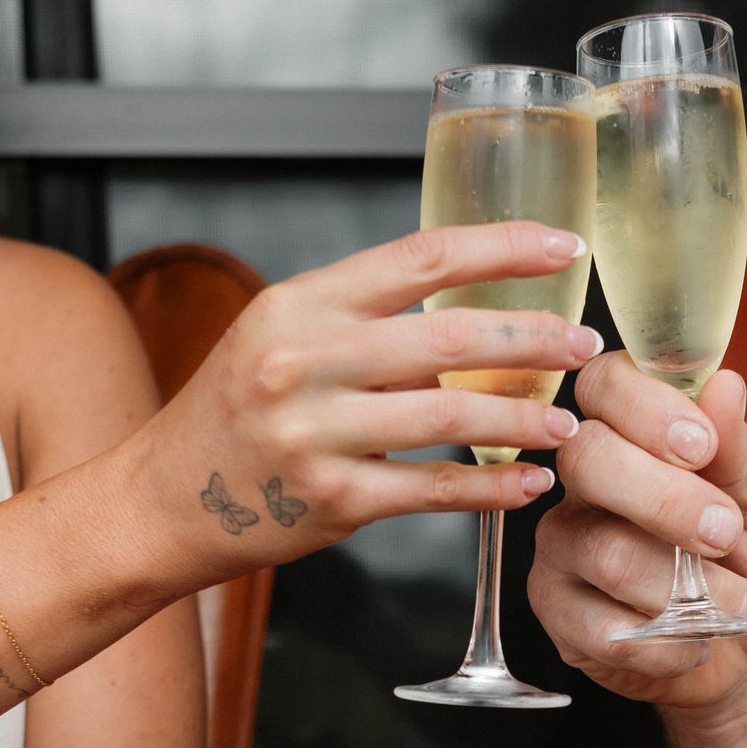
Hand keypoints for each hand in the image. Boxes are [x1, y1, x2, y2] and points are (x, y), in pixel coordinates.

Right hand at [127, 223, 602, 592]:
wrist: (162, 500)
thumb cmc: (233, 413)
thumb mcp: (280, 339)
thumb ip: (364, 321)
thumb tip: (470, 311)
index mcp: (300, 304)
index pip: (421, 255)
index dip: (503, 247)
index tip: (564, 246)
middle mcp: (304, 361)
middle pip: (448, 337)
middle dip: (533, 339)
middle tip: (584, 345)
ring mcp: (316, 434)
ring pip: (450, 418)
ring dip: (523, 419)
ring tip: (566, 423)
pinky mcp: (331, 500)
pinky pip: (433, 490)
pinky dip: (491, 488)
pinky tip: (528, 483)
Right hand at [528, 355, 746, 706]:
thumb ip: (743, 451)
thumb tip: (724, 385)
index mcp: (638, 430)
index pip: (606, 383)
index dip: (645, 407)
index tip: (701, 447)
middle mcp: (588, 479)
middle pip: (587, 459)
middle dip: (666, 499)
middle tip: (727, 533)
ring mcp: (565, 544)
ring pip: (603, 551)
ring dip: (687, 586)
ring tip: (742, 603)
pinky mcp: (558, 611)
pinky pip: (596, 625)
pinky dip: (665, 643)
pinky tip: (696, 641)